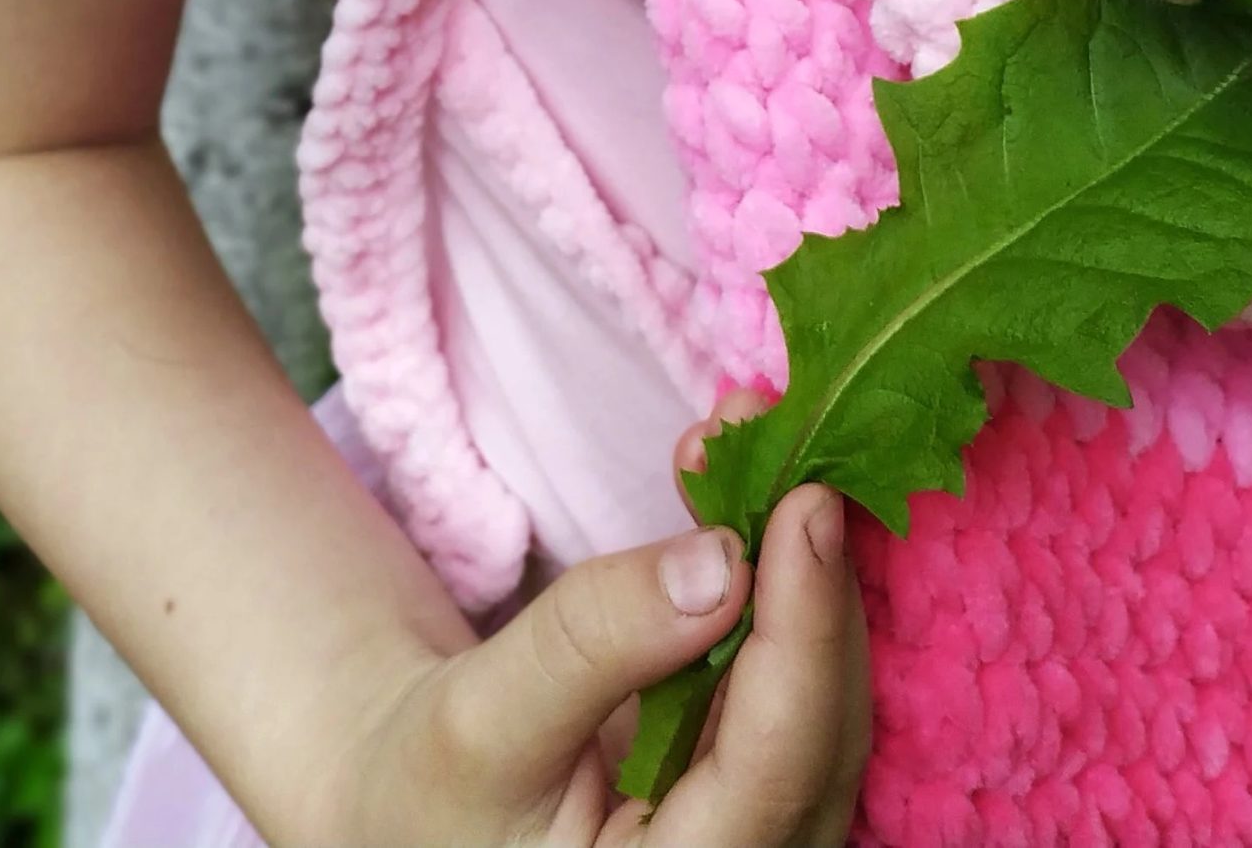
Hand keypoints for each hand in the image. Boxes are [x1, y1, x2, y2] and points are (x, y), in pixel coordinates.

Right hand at [319, 389, 871, 845]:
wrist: (425, 799)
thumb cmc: (437, 783)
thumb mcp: (481, 717)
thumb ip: (594, 644)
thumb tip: (723, 563)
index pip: (777, 771)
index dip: (805, 634)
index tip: (808, 508)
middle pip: (824, 724)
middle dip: (806, 571)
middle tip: (774, 442)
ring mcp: (764, 822)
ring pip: (826, 686)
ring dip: (797, 556)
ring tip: (742, 441)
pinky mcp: (761, 763)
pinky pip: (799, 668)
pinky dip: (779, 572)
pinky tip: (744, 492)